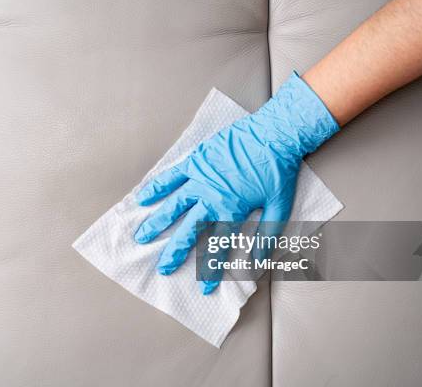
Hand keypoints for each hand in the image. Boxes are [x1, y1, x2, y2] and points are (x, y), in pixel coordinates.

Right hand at [134, 72, 338, 293]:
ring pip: (174, 205)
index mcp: (232, 210)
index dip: (212, 270)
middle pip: (189, 230)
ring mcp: (200, 178)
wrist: (274, 133)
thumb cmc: (279, 169)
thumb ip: (266, 235)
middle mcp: (210, 197)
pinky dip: (157, 187)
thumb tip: (257, 263)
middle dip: (175, 252)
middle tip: (163, 268)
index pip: (218, 246)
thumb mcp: (280, 206)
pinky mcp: (195, 161)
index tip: (205, 289)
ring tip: (141, 237)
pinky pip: (171, 176)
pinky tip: (142, 198)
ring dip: (157, 223)